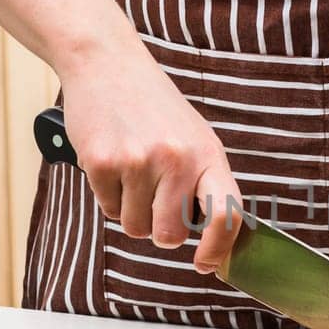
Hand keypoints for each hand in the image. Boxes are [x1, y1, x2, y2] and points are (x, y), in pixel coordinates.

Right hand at [58, 35, 243, 272]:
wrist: (107, 64)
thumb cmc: (154, 108)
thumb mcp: (194, 139)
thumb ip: (204, 184)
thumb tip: (213, 237)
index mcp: (208, 155)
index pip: (226, 215)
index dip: (219, 249)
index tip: (206, 264)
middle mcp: (177, 159)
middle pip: (169, 237)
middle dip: (158, 229)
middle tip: (153, 198)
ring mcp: (138, 161)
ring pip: (134, 227)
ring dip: (130, 208)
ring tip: (132, 168)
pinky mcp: (102, 162)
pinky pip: (108, 208)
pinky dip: (108, 193)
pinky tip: (112, 160)